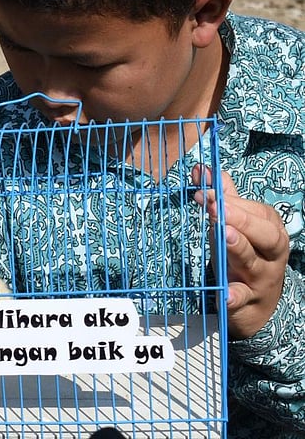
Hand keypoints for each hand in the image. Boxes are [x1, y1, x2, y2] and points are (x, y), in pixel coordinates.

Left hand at [192, 165, 289, 338]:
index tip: (206, 191)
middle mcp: (271, 254)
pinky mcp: (246, 301)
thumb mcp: (234, 226)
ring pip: (253, 262)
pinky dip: (234, 296)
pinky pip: (241, 298)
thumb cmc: (244, 256)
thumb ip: (222, 198)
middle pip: (266, 235)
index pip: (257, 212)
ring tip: (224, 234)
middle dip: (242, 219)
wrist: (254, 306)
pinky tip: (225, 294)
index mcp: (270, 231)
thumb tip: (202, 169)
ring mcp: (260, 278)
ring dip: (239, 247)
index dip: (232, 201)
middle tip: (218, 208)